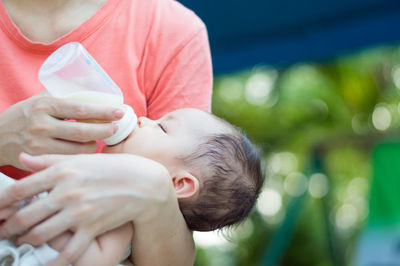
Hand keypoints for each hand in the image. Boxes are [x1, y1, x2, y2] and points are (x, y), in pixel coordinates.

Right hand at [0, 92, 123, 168]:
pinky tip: (87, 151)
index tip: (119, 111)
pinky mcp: (38, 159)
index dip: (103, 111)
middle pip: (82, 131)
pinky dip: (81, 156)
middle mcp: (41, 125)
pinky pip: (68, 159)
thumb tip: (92, 85)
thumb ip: (62, 97)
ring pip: (78, 149)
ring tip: (100, 140)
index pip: (80, 109)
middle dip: (104, 131)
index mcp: (44, 105)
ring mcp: (39, 144)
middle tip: (116, 128)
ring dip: (94, 145)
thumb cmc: (24, 116)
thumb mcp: (39, 100)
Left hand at [0, 153, 173, 265]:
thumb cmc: (111, 168)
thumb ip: (49, 160)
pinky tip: (46, 265)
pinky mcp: (92, 228)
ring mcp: (80, 212)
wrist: (142, 182)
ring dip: (27, 241)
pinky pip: (68, 252)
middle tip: (4, 232)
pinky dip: (53, 263)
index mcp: (62, 172)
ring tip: (24, 241)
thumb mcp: (80, 159)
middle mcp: (67, 192)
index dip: (1, 203)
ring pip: (40, 235)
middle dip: (8, 228)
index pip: (20, 189)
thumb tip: (23, 158)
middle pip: (25, 216)